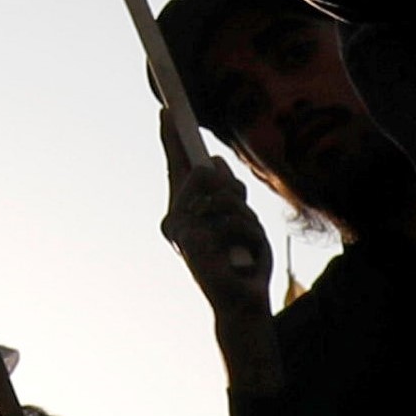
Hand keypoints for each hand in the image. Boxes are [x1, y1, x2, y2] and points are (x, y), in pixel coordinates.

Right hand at [156, 124, 281, 395]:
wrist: (243, 305)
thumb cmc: (243, 263)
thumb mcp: (241, 220)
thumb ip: (226, 192)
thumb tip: (212, 162)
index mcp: (187, 212)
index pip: (177, 167)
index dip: (172, 138)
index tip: (168, 110)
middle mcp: (178, 218)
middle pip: (199, 174)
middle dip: (228, 189)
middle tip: (239, 213)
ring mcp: (182, 229)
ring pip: (221, 195)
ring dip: (244, 216)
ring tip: (243, 244)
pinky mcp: (191, 240)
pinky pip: (231, 217)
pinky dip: (248, 233)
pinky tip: (242, 256)